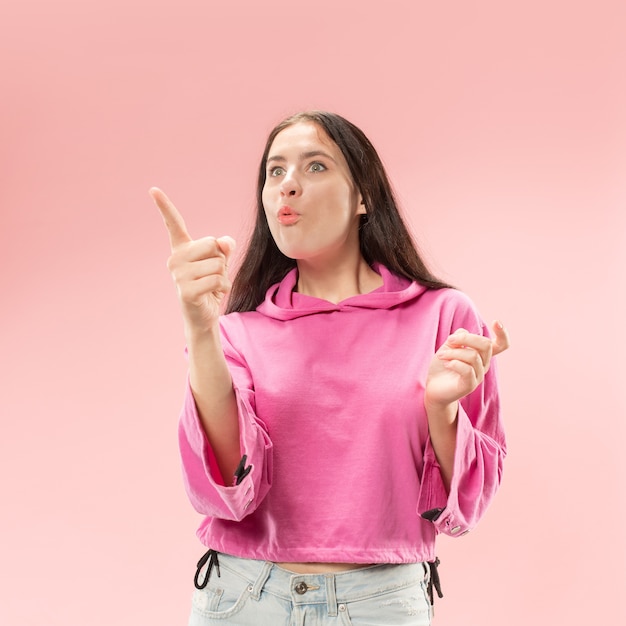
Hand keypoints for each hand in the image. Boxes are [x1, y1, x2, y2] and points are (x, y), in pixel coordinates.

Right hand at [150, 187, 235, 330]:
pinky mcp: (186, 291)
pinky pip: (218, 280)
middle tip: (212, 274)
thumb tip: (225, 243)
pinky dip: (224, 287)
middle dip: (221, 259)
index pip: (174, 224)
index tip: (153, 189)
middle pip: (212, 244)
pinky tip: (214, 294)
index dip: (165, 206)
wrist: (203, 315)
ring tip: (212, 285)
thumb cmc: (210, 284)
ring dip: (223, 276)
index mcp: (181, 248)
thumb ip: (224, 246)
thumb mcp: (220, 261)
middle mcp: (175, 259)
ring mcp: (178, 275)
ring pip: (218, 264)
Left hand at [424, 321, 509, 409]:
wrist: (433, 387)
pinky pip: (467, 370)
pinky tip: (446, 364)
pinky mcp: (470, 386)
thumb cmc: (443, 365)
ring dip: (453, 352)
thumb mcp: (449, 347)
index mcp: (481, 355)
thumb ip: (459, 338)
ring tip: (441, 356)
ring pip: (473, 356)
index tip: (497, 322)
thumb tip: (464, 332)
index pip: (501, 345)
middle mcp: (484, 365)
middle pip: (485, 345)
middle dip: (466, 338)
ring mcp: (478, 376)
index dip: (503, 334)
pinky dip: (454, 363)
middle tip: (449, 340)